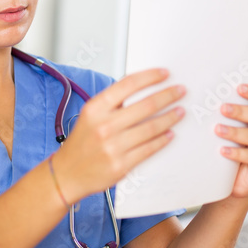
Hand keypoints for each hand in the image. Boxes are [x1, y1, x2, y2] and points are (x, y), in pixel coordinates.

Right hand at [52, 68, 185, 203]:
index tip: (164, 74)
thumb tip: (142, 89)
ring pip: (151, 127)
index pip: (128, 84)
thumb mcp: (91, 116)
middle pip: (146, 105)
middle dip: (168, 95)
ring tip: (180, 111)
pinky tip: (170, 134)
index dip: (150, 77)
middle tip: (180, 91)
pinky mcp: (121, 164)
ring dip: (170, 118)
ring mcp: (113, 146)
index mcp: (96, 108)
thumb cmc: (81, 143)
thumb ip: (113, 103)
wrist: (67, 174)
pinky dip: (163, 140)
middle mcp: (104, 125)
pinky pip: (149, 148)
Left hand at [216, 84, 247, 197]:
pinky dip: (237, 153)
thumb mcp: (232, 127)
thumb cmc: (232, 146)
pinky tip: (223, 151)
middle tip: (222, 109)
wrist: (236, 179)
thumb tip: (207, 97)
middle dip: (240, 111)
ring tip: (217, 130)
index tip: (238, 87)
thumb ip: (229, 114)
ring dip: (235, 132)